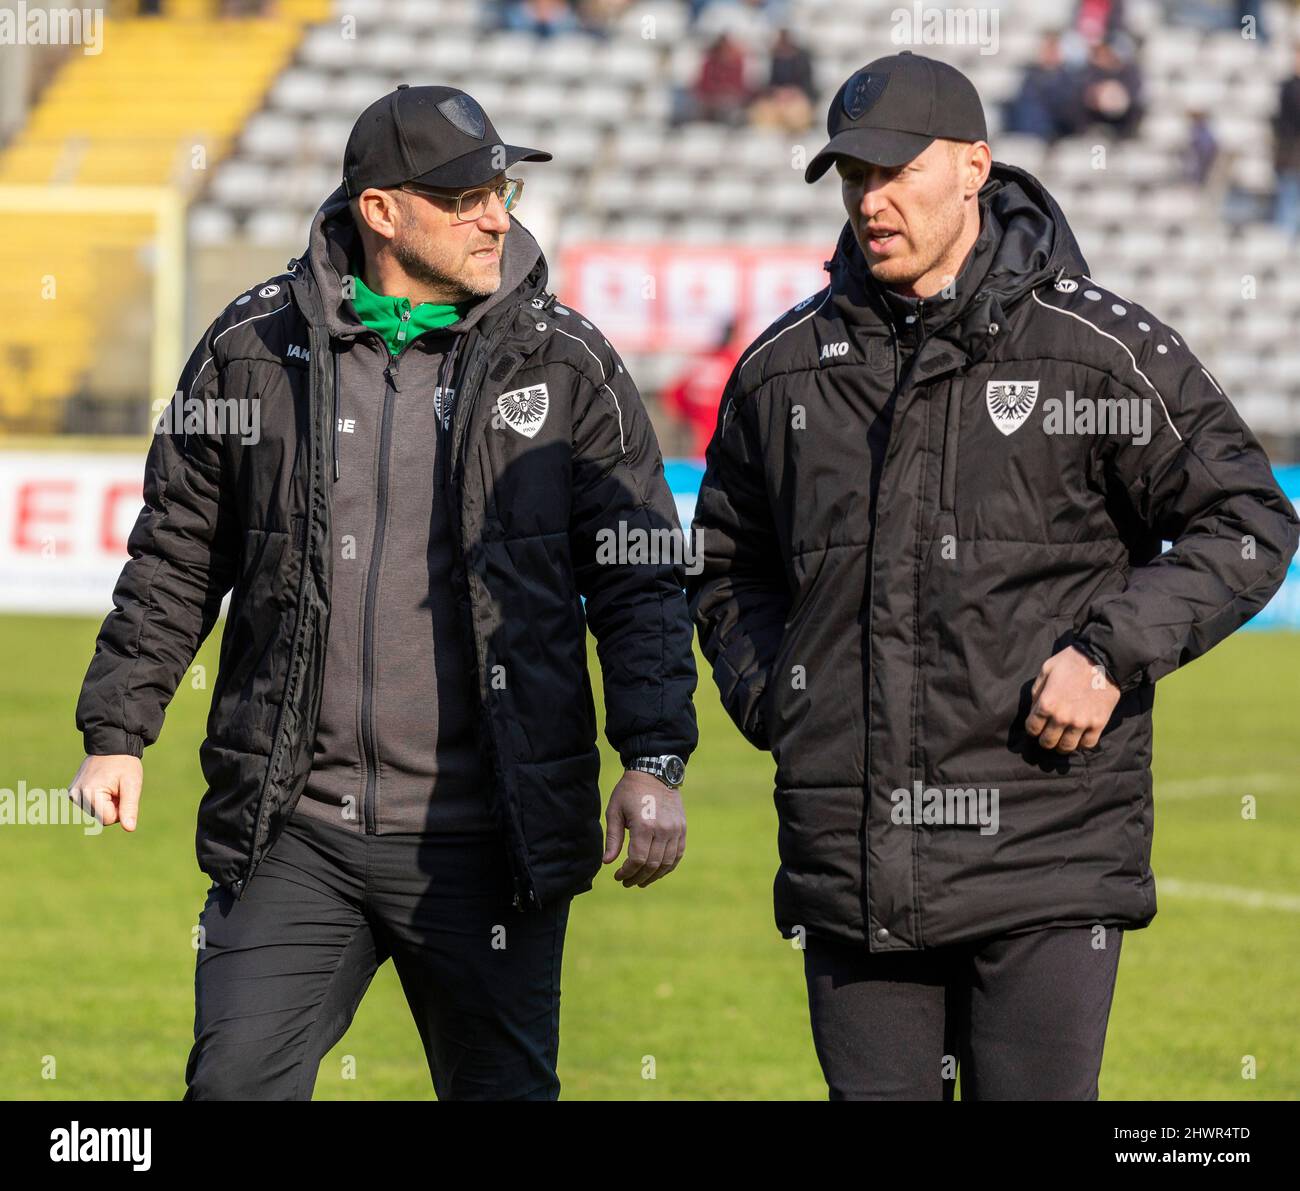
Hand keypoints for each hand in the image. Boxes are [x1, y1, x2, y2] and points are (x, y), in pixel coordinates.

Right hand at [68, 754, 143, 829]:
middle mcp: (76, 795)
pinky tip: (102, 784)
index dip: (120, 810)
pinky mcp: (72, 793)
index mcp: (90, 793)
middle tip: (117, 788)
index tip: (122, 793)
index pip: (108, 819)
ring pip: (95, 813)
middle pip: (101, 817)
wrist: (111, 746)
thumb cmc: (124, 764)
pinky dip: (98, 799)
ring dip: (106, 803)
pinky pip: (90, 806)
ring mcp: (72, 794)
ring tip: (110, 785)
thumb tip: (130, 828)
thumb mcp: (132, 784)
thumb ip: (130, 807)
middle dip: (113, 806)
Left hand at [602, 769, 685, 887]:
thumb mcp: (615, 811)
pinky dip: (668, 866)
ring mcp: (676, 830)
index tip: (617, 876)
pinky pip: (678, 854)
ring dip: (654, 876)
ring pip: (667, 863)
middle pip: (652, 865)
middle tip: (627, 882)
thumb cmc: (630, 791)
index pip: (637, 860)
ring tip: (641, 881)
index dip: (627, 872)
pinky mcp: (682, 828)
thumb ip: (612, 838)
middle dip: (638, 877)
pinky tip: (657, 871)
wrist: (655, 773)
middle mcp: (663, 830)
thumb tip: (607, 862)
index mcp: (644, 826)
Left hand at [1025, 645, 1120, 752]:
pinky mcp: (1098, 724)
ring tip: (1062, 738)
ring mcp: (1081, 723)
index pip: (1032, 729)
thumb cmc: (1071, 661)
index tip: (1036, 726)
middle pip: (1047, 742)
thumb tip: (1034, 709)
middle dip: (1045, 740)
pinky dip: (1081, 743)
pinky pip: (1087, 744)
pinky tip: (1079, 736)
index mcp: (1047, 703)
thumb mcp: (1046, 670)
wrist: (1103, 659)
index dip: (1032, 728)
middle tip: (1048, 735)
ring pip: (1066, 747)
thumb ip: (1037, 691)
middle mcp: (1062, 717)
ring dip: (1062, 745)